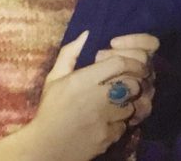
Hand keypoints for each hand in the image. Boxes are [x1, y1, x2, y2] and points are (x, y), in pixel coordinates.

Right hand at [26, 31, 148, 160]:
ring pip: (132, 106)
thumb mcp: (54, 78)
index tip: (129, 64)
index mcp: (84, 80)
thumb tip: (86, 34)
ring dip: (128, 104)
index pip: (120, 63)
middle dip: (133, 82)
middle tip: (126, 83)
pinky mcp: (108, 137)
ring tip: (116, 103)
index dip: (130, 61)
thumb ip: (70, 53)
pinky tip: (109, 121)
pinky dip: (121, 123)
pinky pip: (125, 126)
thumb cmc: (51, 109)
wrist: (46, 147)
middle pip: (132, 84)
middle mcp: (97, 98)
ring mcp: (104, 120)